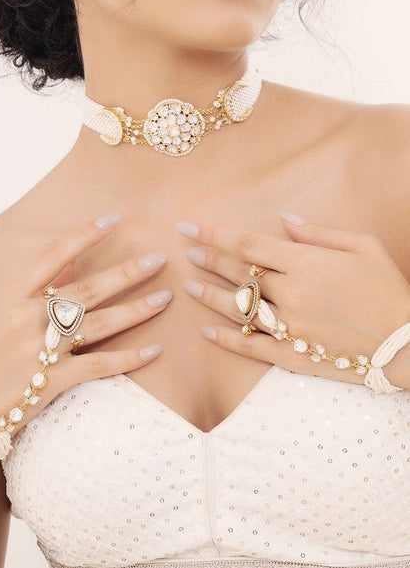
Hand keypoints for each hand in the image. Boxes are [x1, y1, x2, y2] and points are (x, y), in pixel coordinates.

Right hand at [0, 213, 169, 451]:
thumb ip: (35, 288)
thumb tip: (74, 263)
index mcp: (9, 295)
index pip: (52, 255)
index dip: (84, 235)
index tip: (113, 218)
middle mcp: (24, 317)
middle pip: (86, 288)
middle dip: (126, 272)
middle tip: (159, 259)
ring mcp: (38, 350)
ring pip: (99, 324)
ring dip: (136, 310)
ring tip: (165, 298)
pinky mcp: (50, 382)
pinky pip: (98, 365)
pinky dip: (128, 358)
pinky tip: (154, 350)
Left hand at [176, 215, 409, 387]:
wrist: (408, 343)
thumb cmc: (387, 288)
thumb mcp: (362, 246)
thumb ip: (318, 232)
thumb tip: (283, 219)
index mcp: (305, 263)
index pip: (246, 244)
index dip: (213, 234)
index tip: (188, 227)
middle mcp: (291, 294)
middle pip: (238, 274)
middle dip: (208, 260)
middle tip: (188, 252)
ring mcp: (290, 327)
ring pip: (238, 309)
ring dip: (210, 296)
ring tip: (189, 286)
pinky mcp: (293, 356)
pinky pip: (251, 348)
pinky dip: (227, 340)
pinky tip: (207, 331)